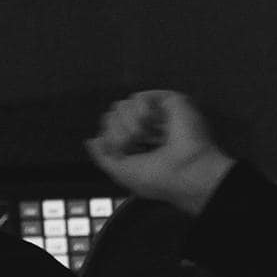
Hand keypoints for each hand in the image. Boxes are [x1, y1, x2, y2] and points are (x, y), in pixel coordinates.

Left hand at [85, 90, 235, 216]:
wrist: (184, 173)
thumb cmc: (159, 178)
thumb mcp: (121, 173)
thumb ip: (102, 157)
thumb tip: (91, 140)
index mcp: (138, 146)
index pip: (109, 130)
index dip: (110, 140)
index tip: (123, 152)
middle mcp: (148, 129)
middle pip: (112, 116)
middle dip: (117, 133)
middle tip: (133, 144)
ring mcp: (158, 115)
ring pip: (122, 106)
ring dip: (128, 125)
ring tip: (143, 136)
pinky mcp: (169, 102)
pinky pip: (138, 97)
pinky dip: (140, 112)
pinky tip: (151, 125)